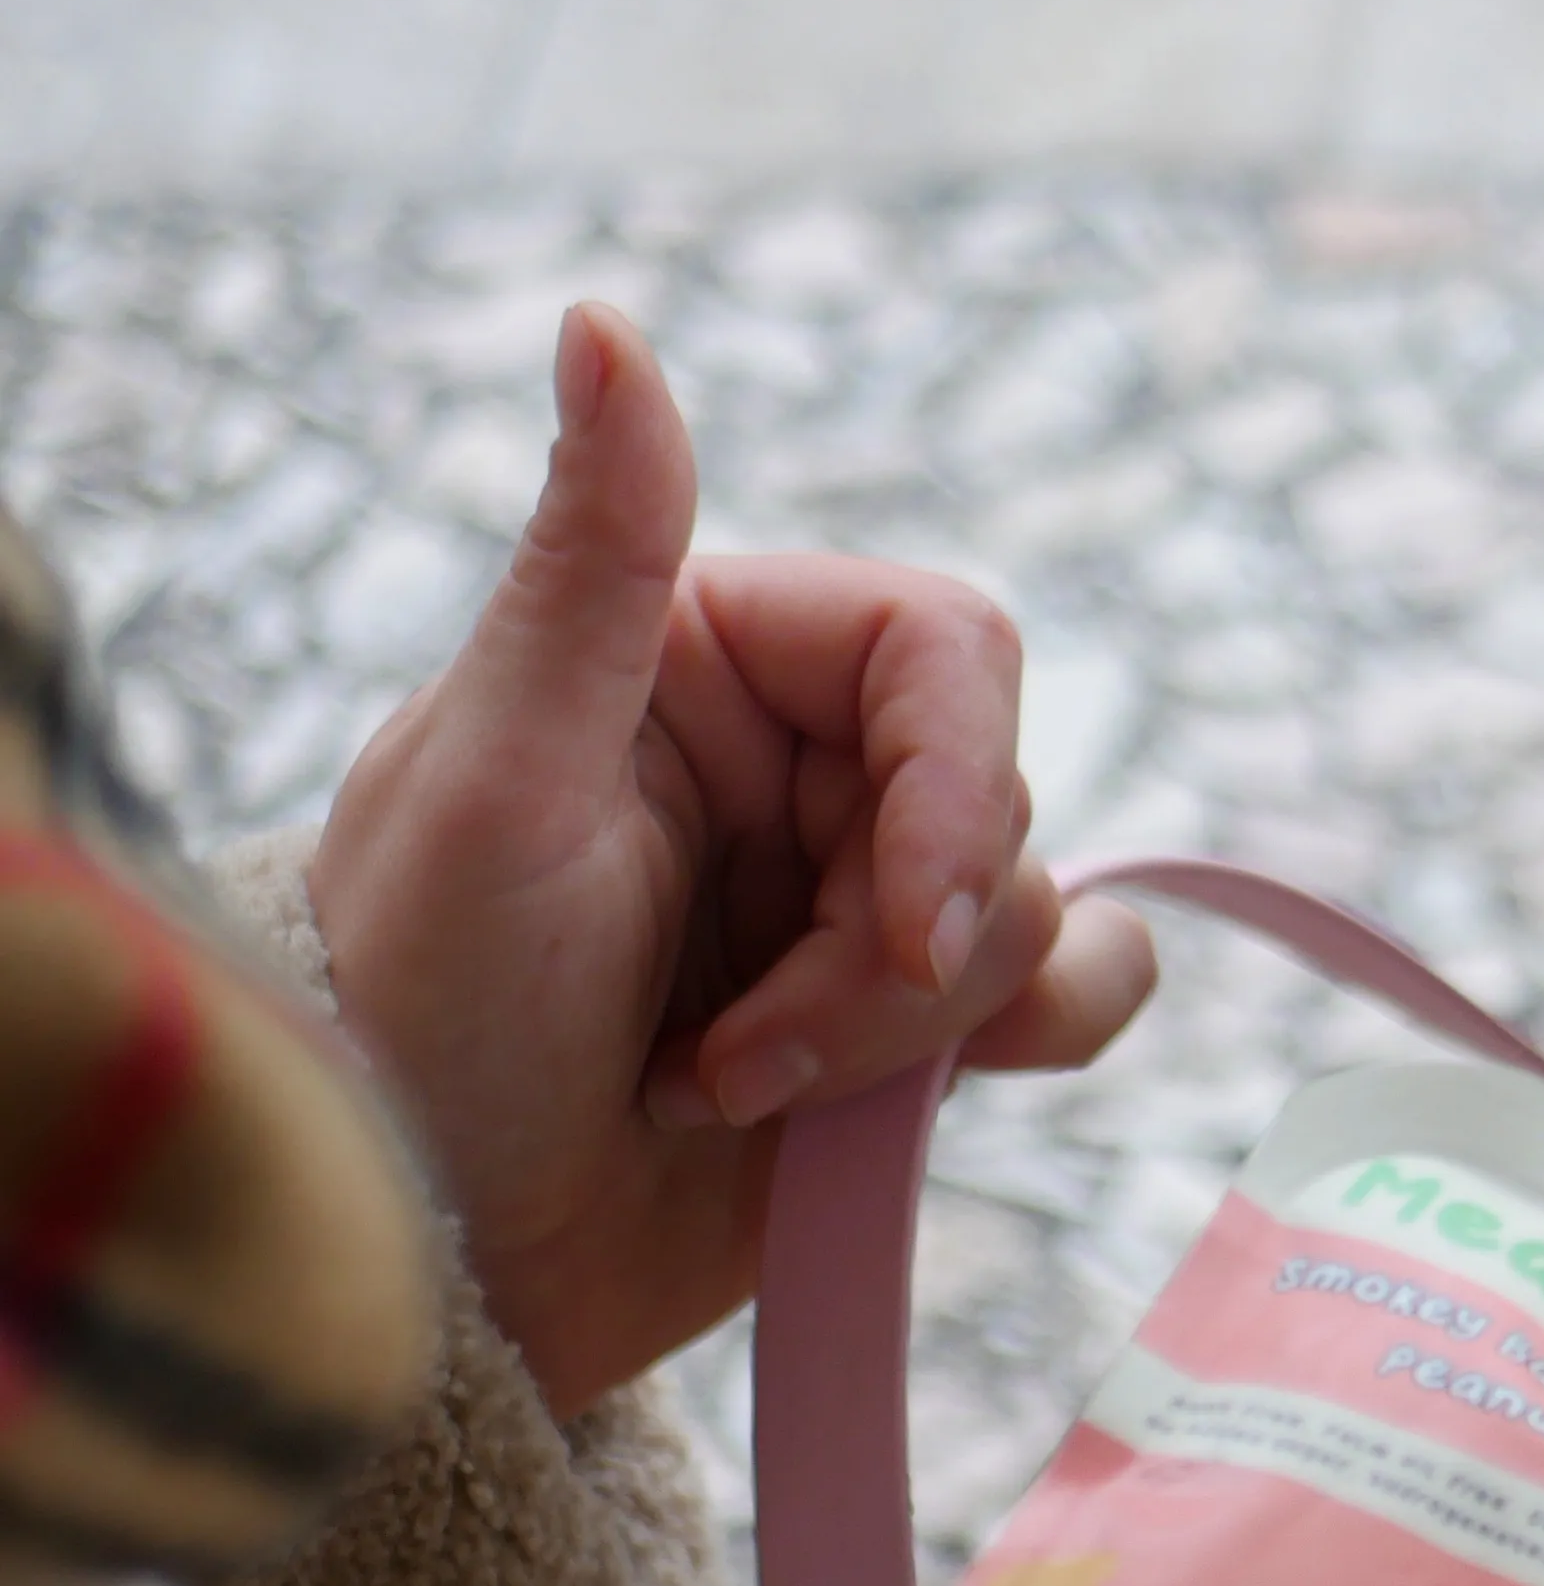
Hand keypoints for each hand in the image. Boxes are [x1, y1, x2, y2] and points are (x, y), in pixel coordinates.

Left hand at [309, 303, 1155, 1413]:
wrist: (440, 1265)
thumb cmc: (421, 1014)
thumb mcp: (497, 776)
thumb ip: (590, 554)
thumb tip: (602, 320)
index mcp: (702, 651)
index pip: (947, 647)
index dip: (956, 784)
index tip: (905, 923)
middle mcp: (800, 756)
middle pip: (1000, 796)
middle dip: (893, 951)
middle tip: (742, 1049)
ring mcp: (861, 892)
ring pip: (1042, 911)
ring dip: (902, 1032)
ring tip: (732, 1088)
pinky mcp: (914, 1022)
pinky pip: (1079, 994)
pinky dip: (1008, 1055)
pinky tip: (844, 1117)